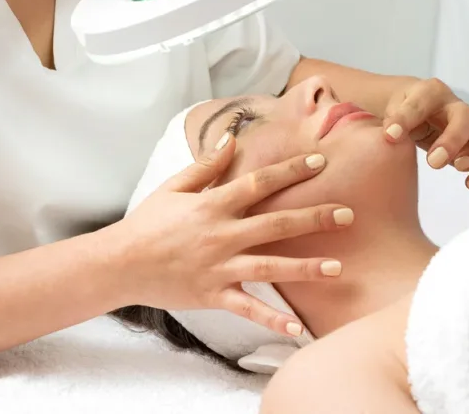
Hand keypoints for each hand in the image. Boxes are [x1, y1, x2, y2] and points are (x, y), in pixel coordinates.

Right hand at [111, 135, 352, 337]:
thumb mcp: (173, 187)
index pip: (259, 183)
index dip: (290, 171)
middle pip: (276, 224)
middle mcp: (221, 235)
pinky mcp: (213, 295)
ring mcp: (219, 267)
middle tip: (348, 214)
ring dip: (306, 267)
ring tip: (338, 267)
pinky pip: (247, 308)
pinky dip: (272, 320)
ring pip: (270, 267)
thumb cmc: (146, 223)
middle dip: (314, 218)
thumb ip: (206, 165)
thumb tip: (233, 139)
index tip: (319, 161)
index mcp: (212, 204)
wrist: (120, 264)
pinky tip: (298, 328)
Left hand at [382, 78, 468, 188]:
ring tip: (458, 168)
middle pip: (468, 116)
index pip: (421, 101)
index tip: (390, 137)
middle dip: (454, 140)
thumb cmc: (399, 107)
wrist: (411, 108)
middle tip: (433, 162)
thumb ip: (390, 119)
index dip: (406, 118)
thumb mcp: (389, 108)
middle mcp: (455, 106)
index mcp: (430, 92)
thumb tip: (391, 136)